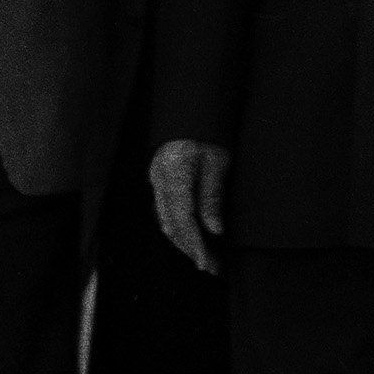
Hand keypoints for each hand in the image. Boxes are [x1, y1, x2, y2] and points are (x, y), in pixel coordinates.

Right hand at [151, 138, 231, 274]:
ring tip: (204, 257)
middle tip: (211, 267)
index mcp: (175, 172)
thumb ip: (213, 196)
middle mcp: (159, 177)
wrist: (193, 107)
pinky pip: (164, 210)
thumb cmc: (209, 131)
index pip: (183, 218)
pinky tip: (191, 237)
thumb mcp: (218, 161)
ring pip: (165, 219)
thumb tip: (215, 230)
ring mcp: (155, 177)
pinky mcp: (157, 178)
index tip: (208, 262)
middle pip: (171, 223)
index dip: (195, 244)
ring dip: (183, 241)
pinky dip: (177, 227)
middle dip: (190, 248)